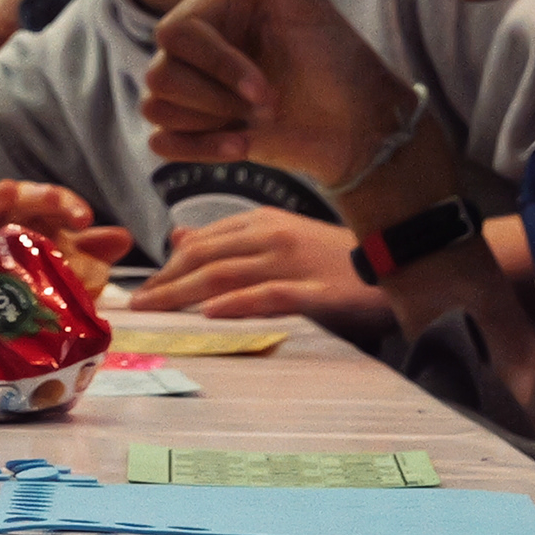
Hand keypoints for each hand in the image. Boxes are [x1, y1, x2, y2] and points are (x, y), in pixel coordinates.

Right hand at [0, 179, 132, 276]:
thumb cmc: (4, 261)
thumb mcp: (47, 255)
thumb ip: (86, 251)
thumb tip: (124, 239)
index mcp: (26, 218)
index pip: (50, 205)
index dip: (67, 206)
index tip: (86, 217)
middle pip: (21, 200)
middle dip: (45, 198)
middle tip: (66, 205)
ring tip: (9, 190)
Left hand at [128, 207, 379, 323]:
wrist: (398, 260)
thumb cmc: (337, 256)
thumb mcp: (281, 237)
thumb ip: (231, 239)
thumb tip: (180, 235)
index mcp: (264, 222)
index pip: (204, 242)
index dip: (168, 264)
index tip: (142, 287)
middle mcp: (273, 237)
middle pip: (207, 259)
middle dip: (166, 280)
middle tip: (136, 304)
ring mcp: (294, 262)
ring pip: (227, 275)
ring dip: (185, 292)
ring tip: (155, 308)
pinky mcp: (316, 290)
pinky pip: (269, 294)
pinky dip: (237, 302)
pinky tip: (210, 312)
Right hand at [142, 0, 418, 194]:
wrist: (358, 128)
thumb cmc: (337, 59)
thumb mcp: (301, 4)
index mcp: (213, 8)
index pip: (175, 35)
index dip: (217, 66)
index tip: (265, 86)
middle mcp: (197, 44)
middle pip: (159, 74)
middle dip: (216, 100)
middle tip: (268, 105)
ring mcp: (194, 87)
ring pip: (154, 105)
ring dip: (210, 126)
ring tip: (255, 126)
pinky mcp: (195, 129)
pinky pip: (159, 141)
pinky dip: (197, 150)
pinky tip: (241, 147)